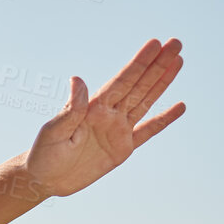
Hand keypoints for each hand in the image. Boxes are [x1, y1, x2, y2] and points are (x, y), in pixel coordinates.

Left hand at [23, 37, 185, 198]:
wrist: (44, 180)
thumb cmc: (43, 154)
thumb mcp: (54, 131)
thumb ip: (71, 108)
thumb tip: (77, 79)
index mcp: (93, 108)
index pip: (121, 80)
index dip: (139, 63)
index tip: (155, 44)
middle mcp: (108, 114)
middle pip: (138, 85)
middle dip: (157, 65)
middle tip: (176, 43)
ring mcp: (117, 130)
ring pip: (146, 101)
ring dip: (162, 82)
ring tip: (179, 61)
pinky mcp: (122, 149)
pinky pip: (148, 131)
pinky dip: (163, 120)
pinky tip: (180, 106)